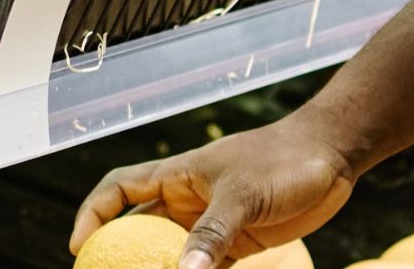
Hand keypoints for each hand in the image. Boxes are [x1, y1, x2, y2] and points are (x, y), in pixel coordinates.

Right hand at [69, 115, 355, 268]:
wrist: (333, 156)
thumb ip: (214, 233)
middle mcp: (188, 201)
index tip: (80, 248)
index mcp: (178, 175)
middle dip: (123, 258)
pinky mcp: (237, 243)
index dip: (93, 215)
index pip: (119, 189)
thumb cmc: (285, 159)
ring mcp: (211, 223)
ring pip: (172, 256)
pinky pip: (205, 267)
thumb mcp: (245, 194)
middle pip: (139, 232)